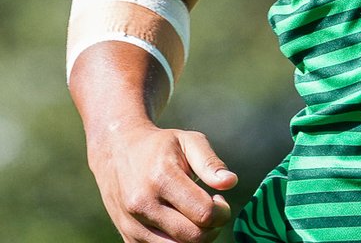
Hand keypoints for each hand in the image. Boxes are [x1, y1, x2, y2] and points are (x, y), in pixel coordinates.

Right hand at [88, 122, 236, 242]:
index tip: (220, 201)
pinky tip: (180, 225)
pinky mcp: (127, 239)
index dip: (221, 212)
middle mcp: (144, 204)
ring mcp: (133, 225)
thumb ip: (210, 163)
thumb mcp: (188, 141)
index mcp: (162, 178)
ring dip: (195, 240)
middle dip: (212, 228)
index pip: (203, 213)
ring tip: (196, 219)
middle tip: (212, 212)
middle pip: (192, 237)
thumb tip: (231, 182)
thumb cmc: (160, 146)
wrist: (116, 152)